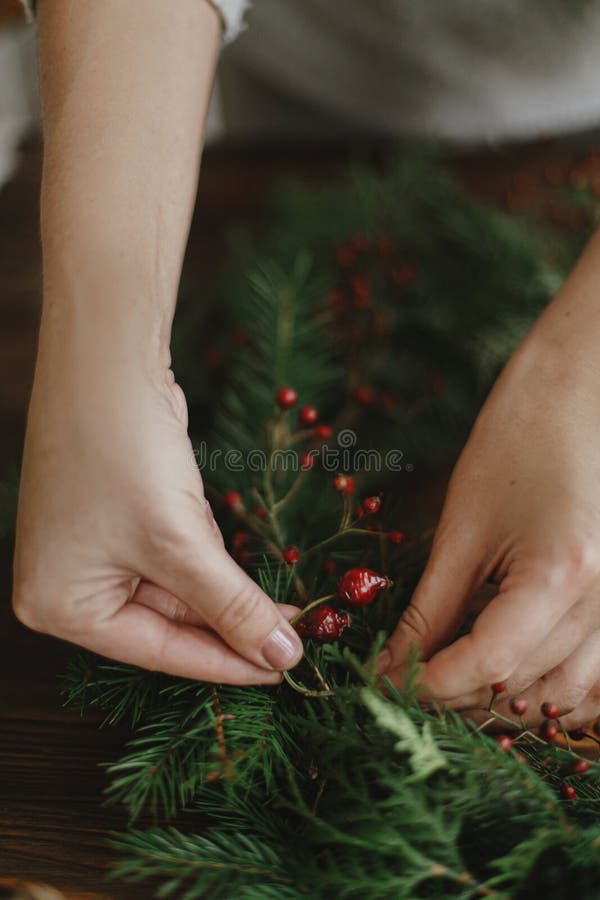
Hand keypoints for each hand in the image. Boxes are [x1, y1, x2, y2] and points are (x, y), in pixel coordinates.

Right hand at [12, 332, 302, 683]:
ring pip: (177, 588)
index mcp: (60, 605)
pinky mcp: (121, 516)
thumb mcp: (181, 543)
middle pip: (168, 623)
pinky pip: (175, 554)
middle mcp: (69, 583)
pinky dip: (209, 556)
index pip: (158, 654)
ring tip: (279, 603)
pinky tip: (238, 559)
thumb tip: (281, 656)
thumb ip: (232, 606)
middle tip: (294, 633)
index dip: (226, 663)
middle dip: (232, 622)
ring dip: (225, 589)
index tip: (283, 669)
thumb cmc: (126, 455)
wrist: (108, 360)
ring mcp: (94, 548)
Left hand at [378, 266, 599, 730]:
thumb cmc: (519, 436)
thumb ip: (434, 605)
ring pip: (567, 693)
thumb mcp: (465, 525)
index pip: (488, 666)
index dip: (428, 686)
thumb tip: (397, 663)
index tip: (384, 686)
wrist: (587, 384)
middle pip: (525, 688)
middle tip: (404, 685)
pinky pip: (598, 673)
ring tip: (450, 681)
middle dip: (457, 697)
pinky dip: (553, 686)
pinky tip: (513, 675)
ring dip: (505, 700)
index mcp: (561, 577)